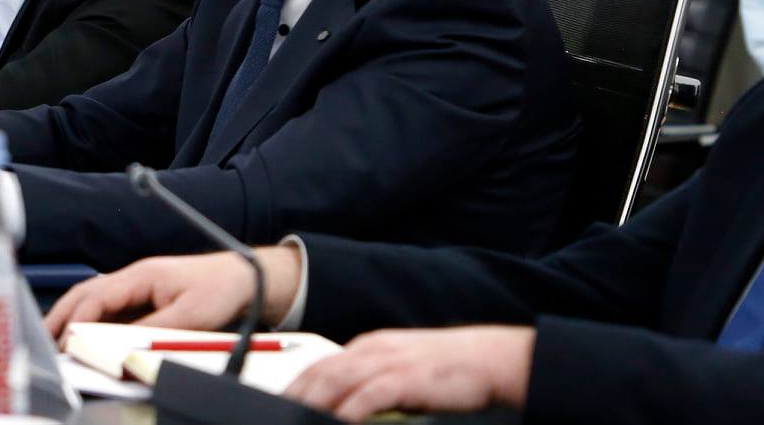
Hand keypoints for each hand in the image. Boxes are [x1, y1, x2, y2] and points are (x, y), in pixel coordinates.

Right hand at [45, 246, 301, 339]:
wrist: (245, 278)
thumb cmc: (220, 287)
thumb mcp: (191, 314)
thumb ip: (157, 329)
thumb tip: (125, 346)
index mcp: (141, 275)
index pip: (96, 296)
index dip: (76, 320)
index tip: (64, 342)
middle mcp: (134, 280)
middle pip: (86, 296)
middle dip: (61, 317)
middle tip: (42, 343)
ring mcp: (138, 290)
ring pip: (95, 303)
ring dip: (74, 321)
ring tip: (56, 345)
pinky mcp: (145, 302)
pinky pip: (111, 312)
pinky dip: (93, 326)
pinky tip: (85, 342)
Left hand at [284, 326, 535, 421]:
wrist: (492, 359)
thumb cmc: (451, 371)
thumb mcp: (403, 374)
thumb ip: (374, 386)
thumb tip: (347, 409)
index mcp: (371, 347)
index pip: (321, 365)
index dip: (294, 386)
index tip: (277, 406)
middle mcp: (373, 350)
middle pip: (319, 372)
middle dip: (292, 396)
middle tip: (271, 416)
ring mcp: (389, 362)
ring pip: (335, 381)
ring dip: (309, 403)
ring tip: (292, 420)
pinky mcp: (405, 379)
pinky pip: (367, 396)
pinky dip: (346, 411)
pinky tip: (334, 423)